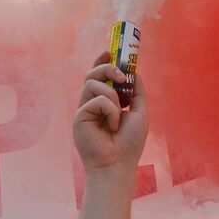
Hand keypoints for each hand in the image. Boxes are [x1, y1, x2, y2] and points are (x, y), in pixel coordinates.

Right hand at [72, 52, 147, 173]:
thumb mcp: (139, 113)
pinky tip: (112, 126)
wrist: (118, 165)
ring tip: (119, 112)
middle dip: (107, 68)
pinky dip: (110, 110)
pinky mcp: (79, 116)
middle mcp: (92, 104)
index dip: (103, 61)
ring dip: (112, 95)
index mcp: (105, 102)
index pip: (99, 76)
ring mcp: (84, 109)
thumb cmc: (129, 144)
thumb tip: (134, 73)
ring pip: (93, 83)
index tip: (111, 53)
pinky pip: (95, 100)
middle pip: (92, 74)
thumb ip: (136, 93)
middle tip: (121, 76)